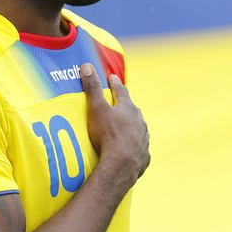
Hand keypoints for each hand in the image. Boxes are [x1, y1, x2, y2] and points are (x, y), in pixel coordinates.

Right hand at [80, 63, 149, 190]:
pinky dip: (133, 146)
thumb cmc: (108, 134)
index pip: (121, 91)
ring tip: (123, 127)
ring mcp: (143, 139)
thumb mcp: (96, 108)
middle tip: (118, 103)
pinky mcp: (143, 156)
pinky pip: (139, 148)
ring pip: (138, 128)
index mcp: (128, 108)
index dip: (115, 84)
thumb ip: (92, 88)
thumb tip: (87, 66)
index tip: (111, 77)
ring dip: (131, 126)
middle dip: (125, 106)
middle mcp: (139, 121)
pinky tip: (129, 149)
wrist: (121, 165)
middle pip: (132, 110)